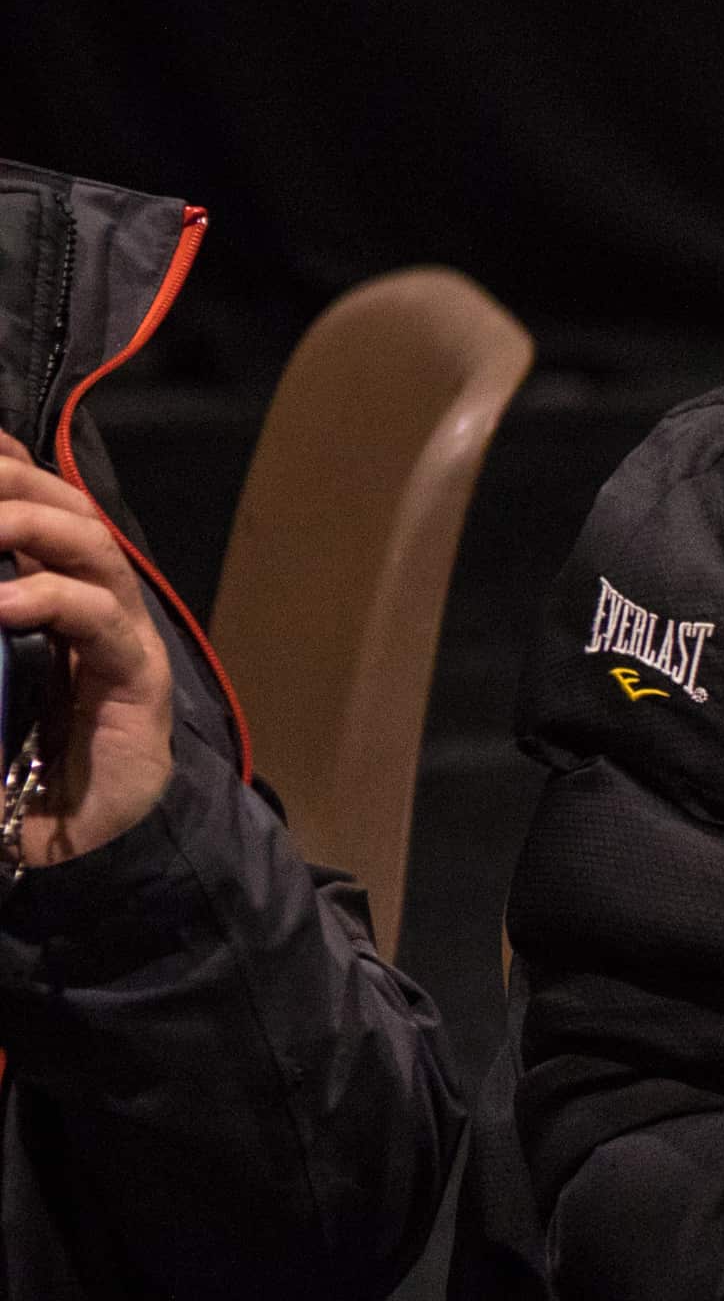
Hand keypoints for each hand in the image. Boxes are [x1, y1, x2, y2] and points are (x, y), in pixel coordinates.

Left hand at [0, 431, 177, 866]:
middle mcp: (91, 601)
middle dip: (15, 479)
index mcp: (51, 590)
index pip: (38, 503)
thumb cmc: (19, 761)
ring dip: (35, 521)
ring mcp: (118, 636)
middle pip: (67, 508)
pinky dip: (54, 598)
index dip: (9, 463)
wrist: (79, 837)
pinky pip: (101, 619)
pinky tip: (6, 602)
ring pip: (93, 546)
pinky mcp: (133, 678)